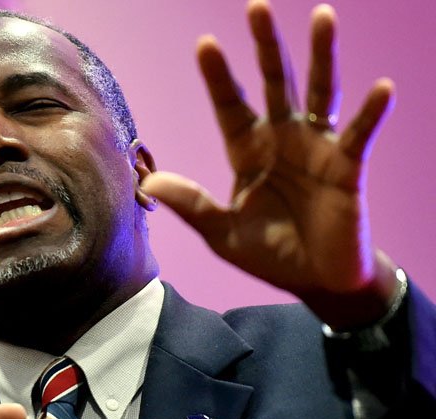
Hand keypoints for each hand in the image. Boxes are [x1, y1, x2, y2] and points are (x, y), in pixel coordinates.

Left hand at [142, 0, 397, 328]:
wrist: (315, 281)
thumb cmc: (269, 254)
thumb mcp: (222, 234)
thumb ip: (191, 205)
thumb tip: (149, 182)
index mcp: (246, 152)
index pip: (230, 106)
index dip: (219, 77)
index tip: (206, 43)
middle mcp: (281, 139)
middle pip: (274, 83)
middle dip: (266, 47)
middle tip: (257, 7)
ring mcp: (316, 148)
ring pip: (319, 93)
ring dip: (322, 56)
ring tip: (323, 17)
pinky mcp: (348, 166)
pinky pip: (359, 134)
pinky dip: (370, 112)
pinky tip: (380, 87)